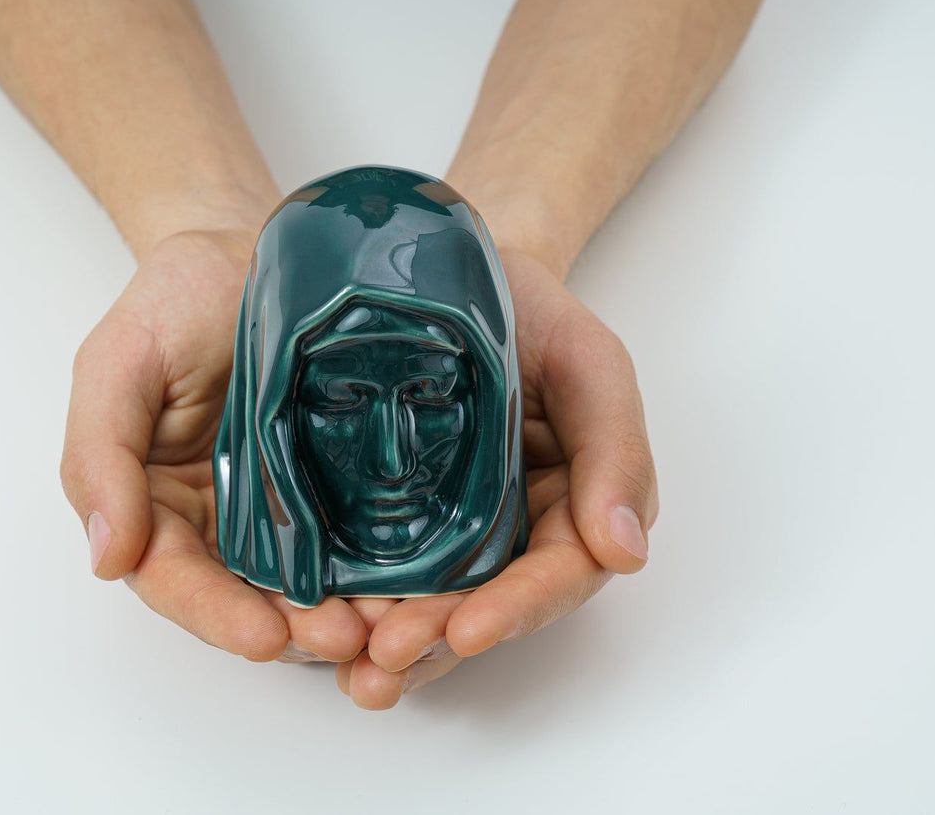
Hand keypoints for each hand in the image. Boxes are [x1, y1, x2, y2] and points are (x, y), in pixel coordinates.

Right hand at [60, 229, 366, 663]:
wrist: (257, 245)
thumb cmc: (177, 298)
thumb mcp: (120, 360)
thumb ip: (100, 452)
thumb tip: (107, 556)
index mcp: (160, 505)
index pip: (177, 581)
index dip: (217, 615)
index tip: (264, 637)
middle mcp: (226, 521)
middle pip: (254, 598)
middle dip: (298, 629)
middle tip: (347, 639)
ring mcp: (294, 505)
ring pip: (317, 583)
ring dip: (350, 613)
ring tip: (390, 626)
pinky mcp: (350, 483)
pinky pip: (368, 538)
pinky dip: (390, 570)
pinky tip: (422, 584)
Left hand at [334, 249, 658, 707]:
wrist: (437, 266)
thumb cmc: (524, 308)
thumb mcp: (587, 360)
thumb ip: (617, 448)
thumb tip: (627, 551)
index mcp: (566, 504)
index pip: (554, 574)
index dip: (516, 609)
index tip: (470, 629)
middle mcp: (503, 531)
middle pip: (481, 606)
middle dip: (437, 640)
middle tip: (386, 658)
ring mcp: (436, 527)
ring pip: (421, 606)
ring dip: (385, 646)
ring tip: (347, 668)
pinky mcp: (374, 513)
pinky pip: (363, 571)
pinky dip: (343, 608)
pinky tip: (307, 633)